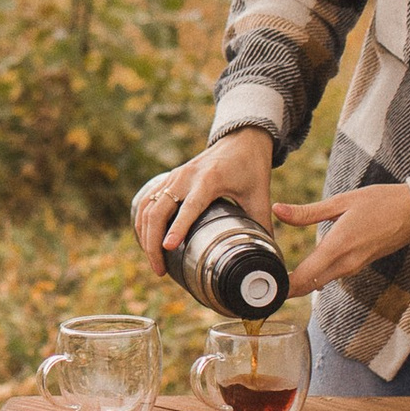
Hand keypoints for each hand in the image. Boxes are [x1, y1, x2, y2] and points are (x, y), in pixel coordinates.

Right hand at [132, 133, 272, 275]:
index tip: (168, 248)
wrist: (241, 139)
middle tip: (160, 271)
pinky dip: (142, 223)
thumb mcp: (260, 195)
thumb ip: (262, 225)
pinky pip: (146, 202)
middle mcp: (186, 177)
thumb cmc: (251, 167)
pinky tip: (145, 241)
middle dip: (153, 243)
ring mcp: (174, 176)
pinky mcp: (168, 179)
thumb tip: (267, 256)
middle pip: (158, 211)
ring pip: (147, 207)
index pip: (189, 207)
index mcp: (210, 180)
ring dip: (144, 236)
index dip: (178, 228)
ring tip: (155, 263)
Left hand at [276, 181, 409, 292]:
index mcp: (339, 247)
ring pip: (320, 282)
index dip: (282, 288)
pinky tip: (303, 269)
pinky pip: (332, 275)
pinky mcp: (359, 265)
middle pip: (308, 286)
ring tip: (276, 278)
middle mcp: (346, 263)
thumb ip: (308, 212)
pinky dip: (315, 276)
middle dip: (286, 289)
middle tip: (262, 286)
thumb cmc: (381, 202)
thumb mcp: (342, 201)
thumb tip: (278, 210)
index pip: (304, 278)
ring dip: (299, 283)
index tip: (264, 289)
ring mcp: (354, 267)